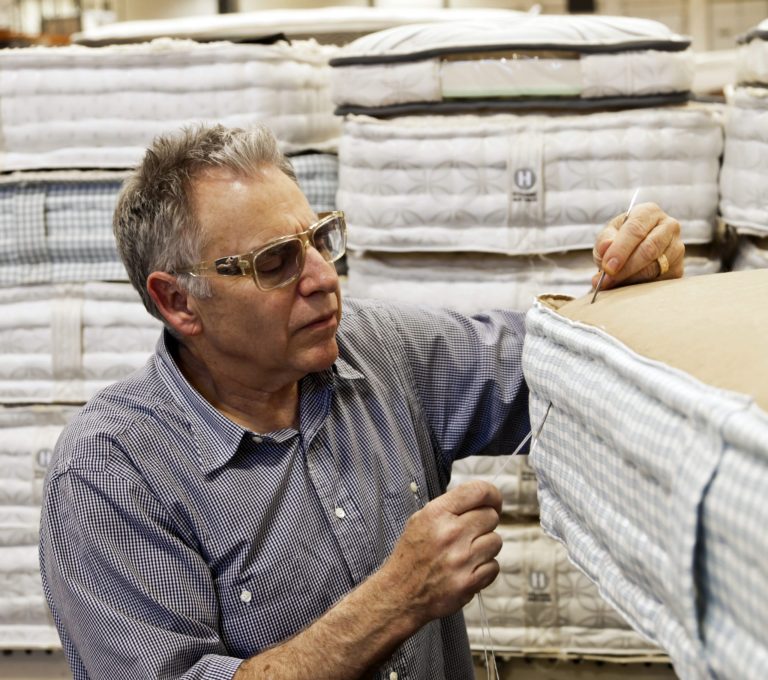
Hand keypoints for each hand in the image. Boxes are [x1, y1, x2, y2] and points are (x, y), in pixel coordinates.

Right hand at [382, 481, 502, 627]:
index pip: (478, 491)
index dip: (492, 495)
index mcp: (437, 513)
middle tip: (471, 532)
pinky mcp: (470, 582)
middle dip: (484, 523)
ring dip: (485, 546)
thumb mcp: (420, 520)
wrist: (400, 594)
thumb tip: (481, 500)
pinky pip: (494, 566)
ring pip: (496, 541)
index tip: (493, 502)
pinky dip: (485, 568)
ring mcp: (462, 559)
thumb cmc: (411, 555)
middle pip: (491, 516)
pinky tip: (468, 569)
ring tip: (467, 553)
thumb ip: (449, 507)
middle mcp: (451, 533)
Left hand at [591, 202, 684, 290]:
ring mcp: (677, 247)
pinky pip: (659, 280)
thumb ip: (604, 241)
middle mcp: (669, 226)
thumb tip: (605, 247)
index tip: (607, 267)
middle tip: (607, 280)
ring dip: (631, 279)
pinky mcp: (678, 268)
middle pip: (649, 249)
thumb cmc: (619, 240)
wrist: (633, 251)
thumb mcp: (608, 236)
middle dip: (626, 267)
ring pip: (655, 267)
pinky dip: (640, 286)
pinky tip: (627, 286)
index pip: (636, 229)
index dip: (620, 250)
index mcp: (649, 212)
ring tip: (612, 284)